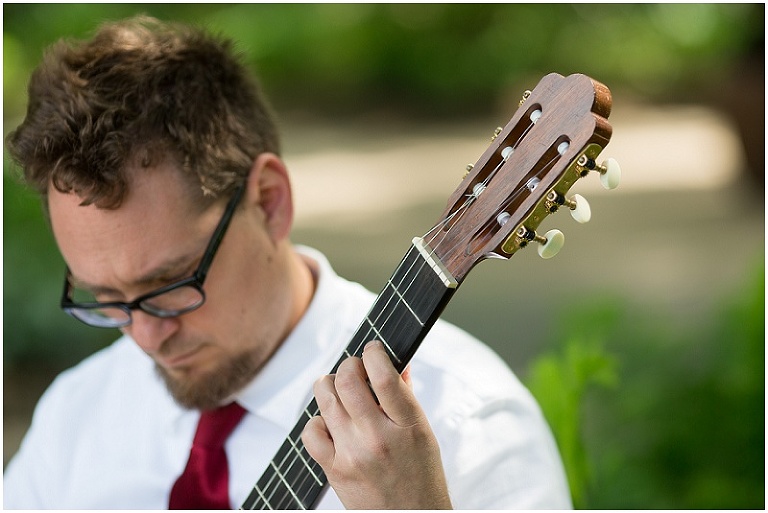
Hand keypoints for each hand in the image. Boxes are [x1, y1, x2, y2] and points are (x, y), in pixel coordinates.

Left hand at [302, 341, 452, 508]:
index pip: (384, 375)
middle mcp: (378, 439)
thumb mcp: (424, 433)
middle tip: (354, 369)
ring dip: (330, 386)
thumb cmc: (421, 477)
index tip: (372, 349)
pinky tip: (331, 424)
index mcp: (408, 426)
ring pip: (324, 399)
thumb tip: (396, 362)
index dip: (373, 353)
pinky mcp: (333, 470)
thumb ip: (406, 396)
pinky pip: (311, 431)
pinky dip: (317, 421)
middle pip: (347, 381)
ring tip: (341, 392)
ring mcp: (352, 455)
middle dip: (348, 366)